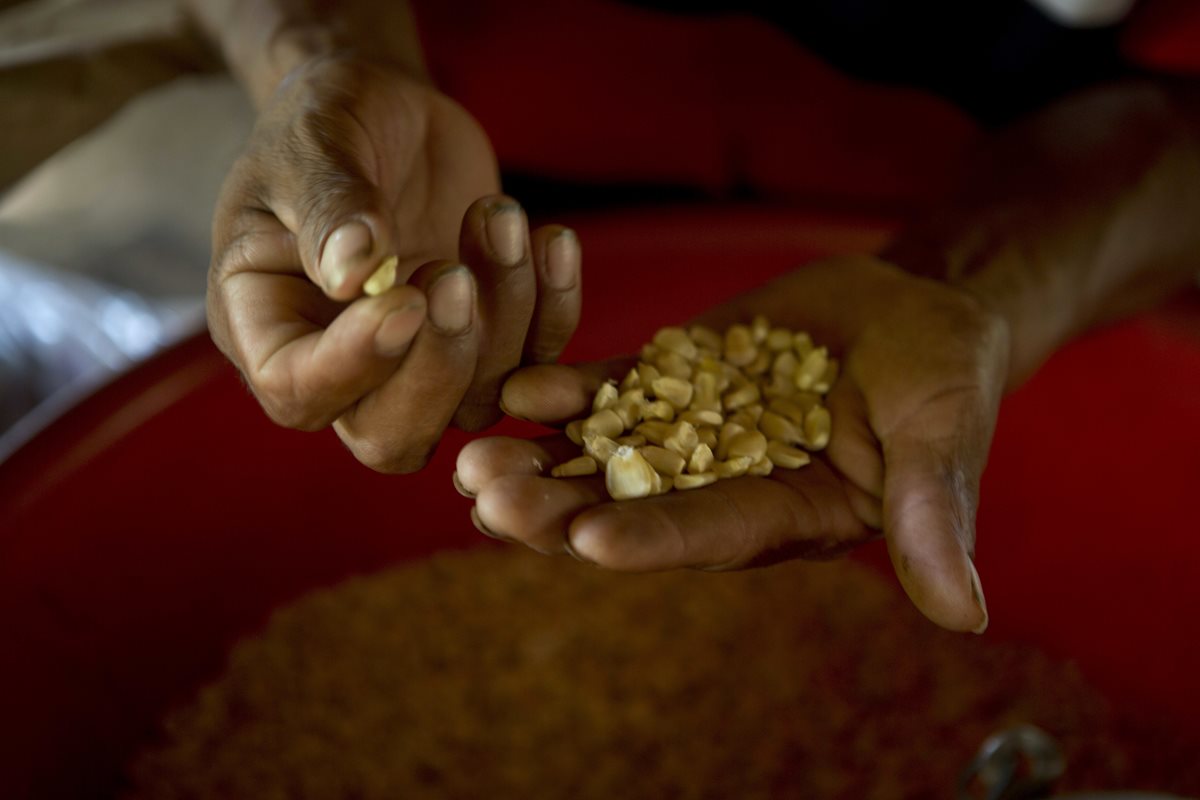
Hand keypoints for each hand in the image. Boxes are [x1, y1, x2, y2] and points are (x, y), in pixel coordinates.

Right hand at [206, 55, 580, 470]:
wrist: (384, 113)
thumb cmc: (325, 123)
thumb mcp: (313, 143)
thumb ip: (328, 206)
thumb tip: (355, 273)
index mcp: (267, 328)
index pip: (298, 393)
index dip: (355, 364)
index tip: (404, 296)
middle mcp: (343, 368)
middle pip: (392, 437)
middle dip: (438, 368)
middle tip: (455, 275)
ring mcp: (422, 364)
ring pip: (475, 401)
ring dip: (504, 314)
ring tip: (498, 215)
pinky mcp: (487, 341)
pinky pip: (535, 361)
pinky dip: (555, 308)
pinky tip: (552, 240)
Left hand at [456, 256, 1007, 632]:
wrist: (909, 307)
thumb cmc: (945, 377)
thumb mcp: (945, 436)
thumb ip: (935, 514)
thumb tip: (964, 619)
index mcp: (783, 514)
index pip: (709, 534)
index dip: (651, 539)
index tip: (588, 540)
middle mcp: (721, 484)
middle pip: (630, 506)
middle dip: (560, 509)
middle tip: (490, 500)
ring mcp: (687, 430)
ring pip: (601, 456)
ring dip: (538, 460)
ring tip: (472, 460)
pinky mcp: (669, 377)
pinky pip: (608, 391)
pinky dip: (564, 393)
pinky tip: (516, 391)